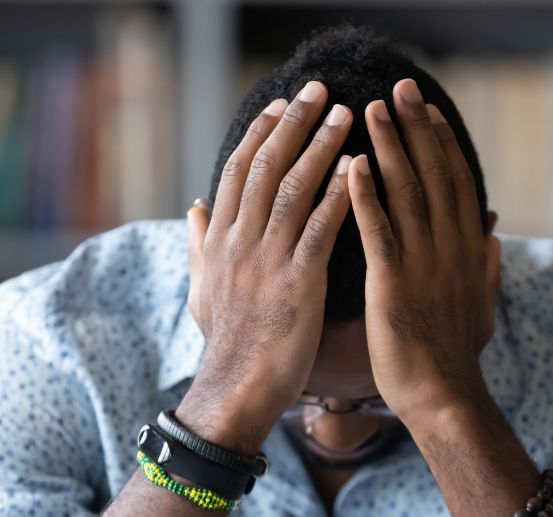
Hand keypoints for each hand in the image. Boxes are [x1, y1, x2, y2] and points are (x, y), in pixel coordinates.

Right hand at [178, 80, 353, 453]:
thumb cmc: (226, 342)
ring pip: (293, 189)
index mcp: (219, 240)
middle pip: (265, 166)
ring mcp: (267, 260)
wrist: (236, 388)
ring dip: (320, 147)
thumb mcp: (202, 289)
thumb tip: (193, 207)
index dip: (260, 133)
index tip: (281, 104)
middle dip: (293, 124)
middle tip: (319, 90)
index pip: (238, 171)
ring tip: (346, 115)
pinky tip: (359, 168)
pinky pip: (319, 229)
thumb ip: (198, 244)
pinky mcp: (297, 283)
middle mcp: (239, 241)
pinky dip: (339, 195)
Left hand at [347, 78, 501, 421]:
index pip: (457, 183)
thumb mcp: (483, 308)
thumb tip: (495, 240)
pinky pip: (378, 231)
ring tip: (369, 111)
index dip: (442, 143)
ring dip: (388, 148)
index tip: (427, 110)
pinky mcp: (393, 284)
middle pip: (434, 175)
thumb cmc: (456, 357)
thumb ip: (486, 270)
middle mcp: (450, 249)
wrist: (444, 398)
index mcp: (468, 251)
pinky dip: (365, 196)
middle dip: (415, 128)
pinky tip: (350, 167)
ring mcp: (423, 264)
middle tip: (398, 88)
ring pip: (406, 193)